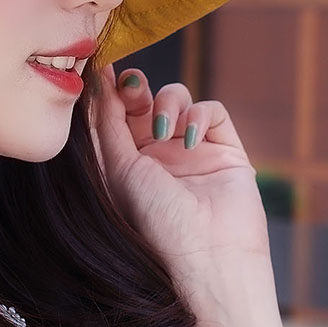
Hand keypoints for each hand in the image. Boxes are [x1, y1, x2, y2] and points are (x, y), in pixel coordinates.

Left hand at [88, 64, 271, 288]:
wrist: (207, 257)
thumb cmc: (154, 220)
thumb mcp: (120, 167)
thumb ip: (109, 122)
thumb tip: (100, 80)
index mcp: (130, 161)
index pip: (119, 113)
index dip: (113, 91)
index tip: (105, 70)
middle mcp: (160, 154)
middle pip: (147, 101)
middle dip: (138, 89)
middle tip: (134, 87)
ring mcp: (194, 151)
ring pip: (179, 100)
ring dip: (167, 103)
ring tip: (162, 128)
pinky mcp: (227, 150)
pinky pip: (212, 111)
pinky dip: (199, 115)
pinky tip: (189, 140)